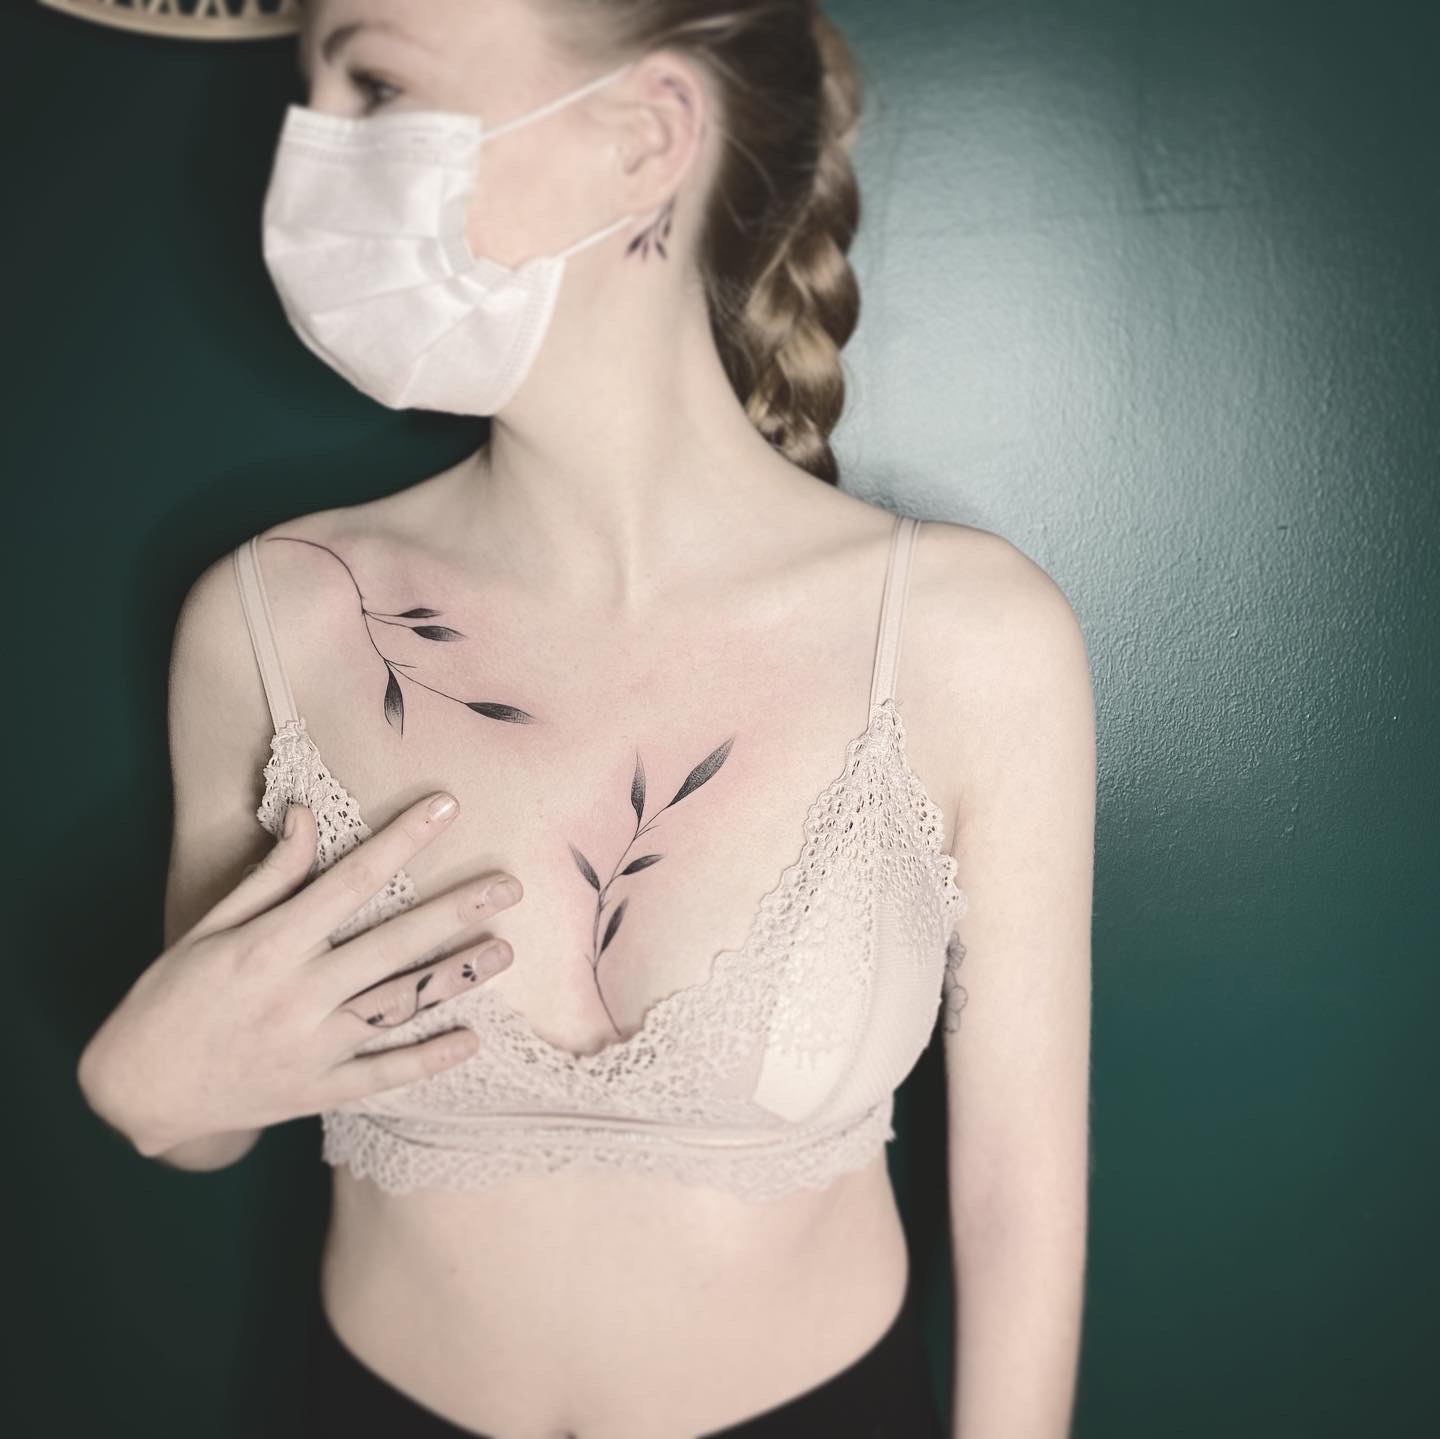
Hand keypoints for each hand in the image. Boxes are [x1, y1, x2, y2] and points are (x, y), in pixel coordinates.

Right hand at [79, 792, 519, 1156]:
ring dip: (456, 979)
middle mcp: (297, 995)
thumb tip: (306, 815)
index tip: (446, 806)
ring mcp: (312, 1048)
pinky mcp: (318, 1091)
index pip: (349, 882)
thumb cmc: (171, 997)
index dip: (401, 841)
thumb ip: (268, 876)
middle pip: (392, 944)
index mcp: (269, 947)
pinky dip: (429, 1060)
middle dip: (455, 911)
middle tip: (511, 886)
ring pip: (398, 1007)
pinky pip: (383, 1075)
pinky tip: (472, 1039)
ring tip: (506, 951)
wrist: (137, 1091)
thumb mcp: (210, 928)